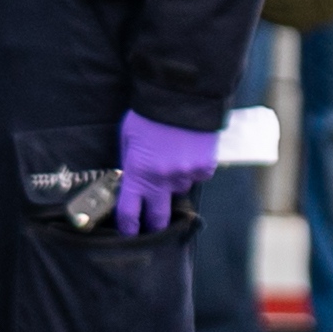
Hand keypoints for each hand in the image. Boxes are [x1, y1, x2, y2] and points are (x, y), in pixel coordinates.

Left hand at [109, 111, 227, 238]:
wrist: (181, 97)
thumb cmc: (148, 115)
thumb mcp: (127, 139)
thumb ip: (130, 163)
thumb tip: (132, 179)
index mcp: (138, 173)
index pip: (129, 212)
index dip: (128, 228)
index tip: (128, 234)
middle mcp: (162, 179)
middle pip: (158, 217)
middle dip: (154, 224)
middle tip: (153, 226)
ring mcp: (186, 174)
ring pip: (180, 190)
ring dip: (175, 183)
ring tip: (173, 161)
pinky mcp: (205, 166)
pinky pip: (198, 176)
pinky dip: (193, 169)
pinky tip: (189, 152)